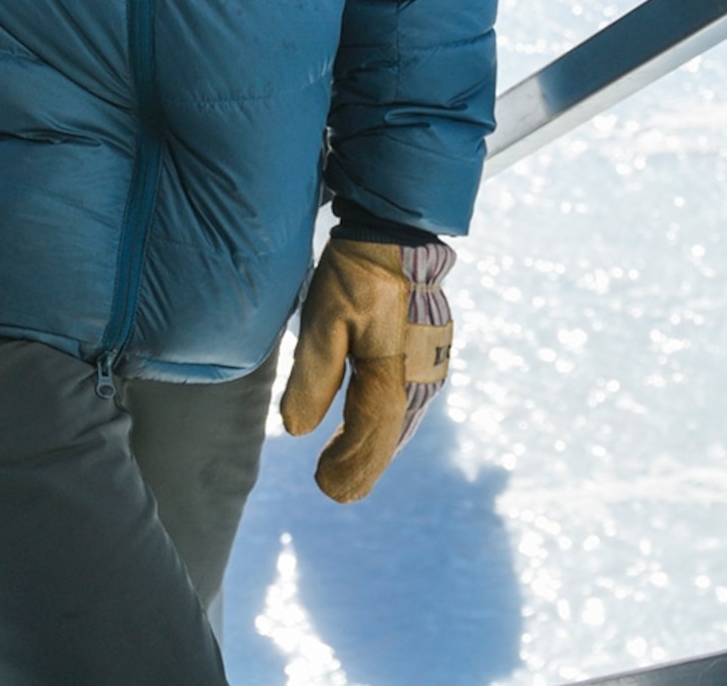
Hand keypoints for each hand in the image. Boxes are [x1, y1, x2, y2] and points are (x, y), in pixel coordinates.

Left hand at [278, 235, 452, 502]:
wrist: (396, 235)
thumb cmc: (355, 274)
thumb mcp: (322, 320)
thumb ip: (312, 376)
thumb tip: (296, 432)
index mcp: (391, 372)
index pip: (369, 433)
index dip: (349, 464)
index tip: (325, 485)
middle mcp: (418, 377)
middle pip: (389, 435)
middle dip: (362, 466)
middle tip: (334, 491)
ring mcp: (429, 366)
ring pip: (401, 421)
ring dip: (377, 449)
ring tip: (351, 473)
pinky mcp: (430, 354)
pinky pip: (409, 403)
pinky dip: (389, 425)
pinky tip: (377, 432)